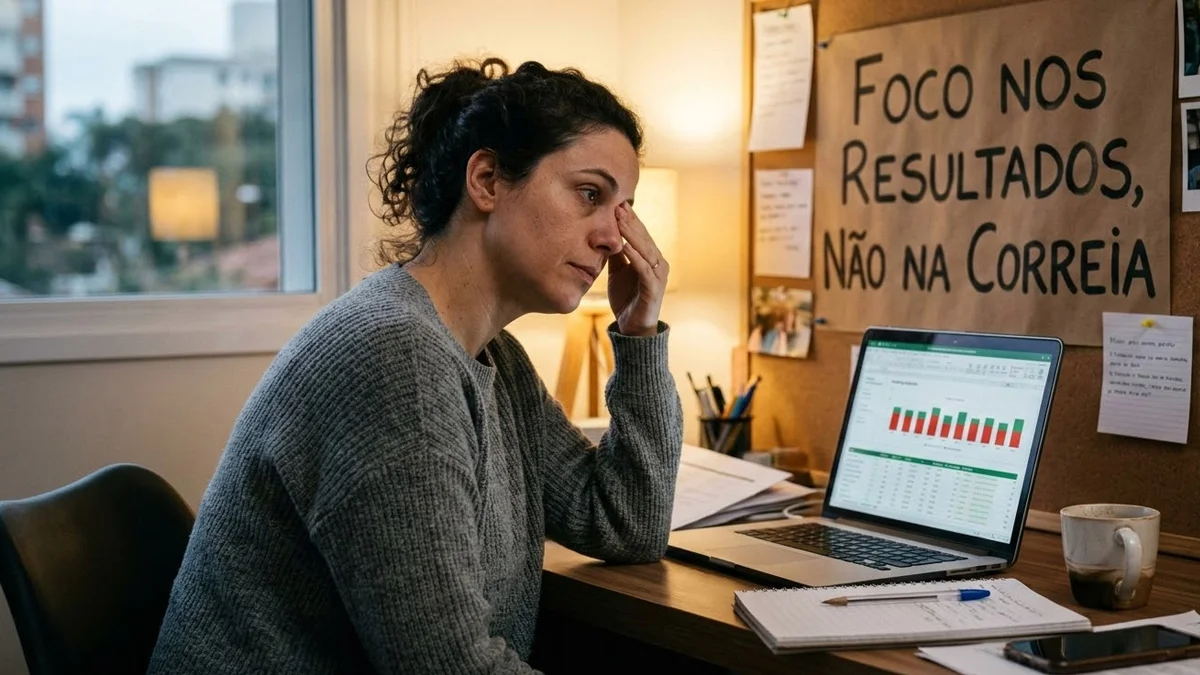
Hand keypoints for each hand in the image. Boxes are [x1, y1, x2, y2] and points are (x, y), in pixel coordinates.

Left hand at [607, 203, 667, 336]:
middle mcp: (658, 264)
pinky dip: (635, 257)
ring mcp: (658, 276)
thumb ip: (616, 254)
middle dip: (631, 222)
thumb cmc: (626, 298)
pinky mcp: (654, 288)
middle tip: (619, 205)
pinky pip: (644, 269)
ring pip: (645, 250)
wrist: (632, 327)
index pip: (640, 234)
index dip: (630, 219)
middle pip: (644, 238)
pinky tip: (625, 246)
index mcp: (651, 258)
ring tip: (620, 220)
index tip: (617, 204)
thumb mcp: (617, 271)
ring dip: (632, 234)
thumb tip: (605, 234)